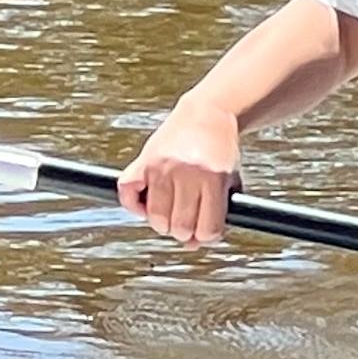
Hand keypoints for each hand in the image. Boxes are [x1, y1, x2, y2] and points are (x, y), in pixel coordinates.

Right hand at [116, 97, 242, 248]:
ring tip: (171, 213)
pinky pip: (128, 195)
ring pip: (156, 218)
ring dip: (163, 223)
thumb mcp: (229, 180)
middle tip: (188, 222)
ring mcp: (162, 167)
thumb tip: (193, 245)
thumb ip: (217, 214)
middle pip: (181, 227)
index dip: (208, 236)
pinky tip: (148, 203)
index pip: (208, 228)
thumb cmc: (221, 150)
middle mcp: (186, 172)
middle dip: (185, 232)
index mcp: (213, 178)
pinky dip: (134, 206)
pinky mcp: (143, 161)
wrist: (208, 113)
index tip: (207, 230)